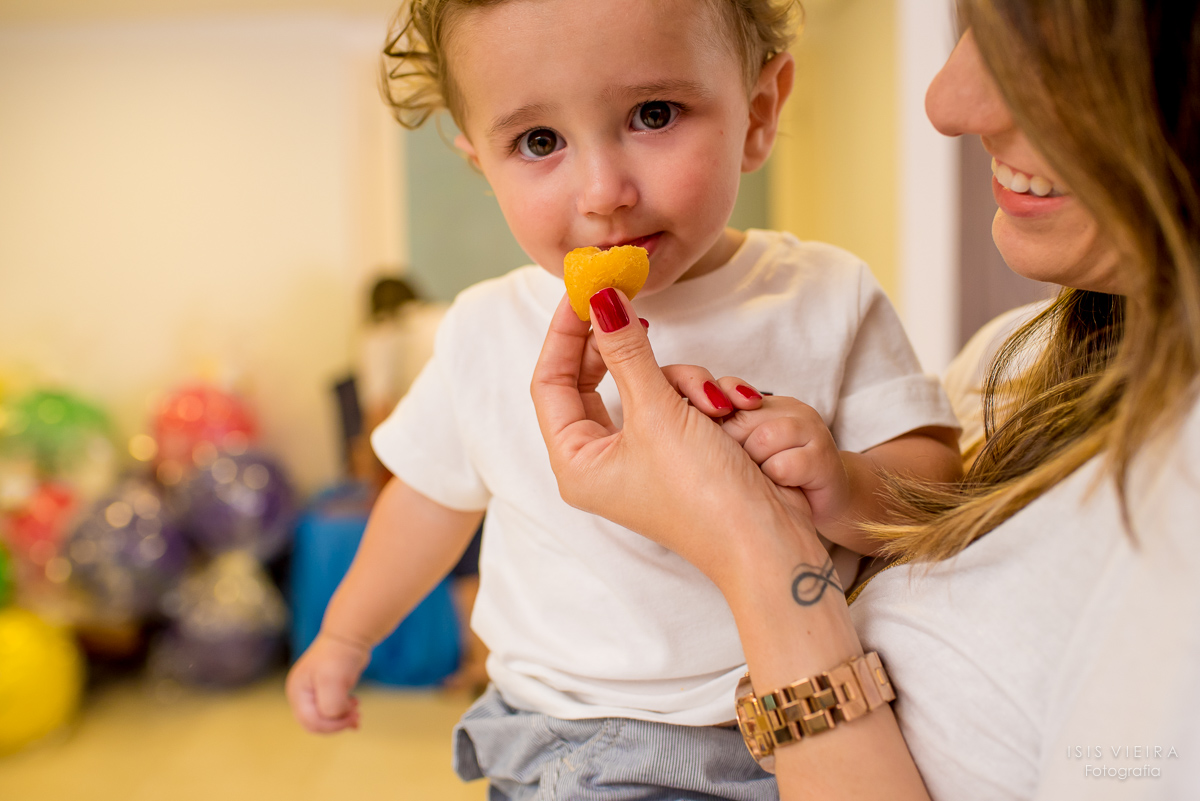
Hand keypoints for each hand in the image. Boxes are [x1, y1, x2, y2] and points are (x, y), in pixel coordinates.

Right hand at [285, 632, 370, 733]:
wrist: (349, 635)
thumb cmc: (339, 656)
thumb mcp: (333, 682)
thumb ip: (331, 706)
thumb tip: (335, 717)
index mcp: (297, 693)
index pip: (311, 722)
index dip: (332, 726)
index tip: (352, 716)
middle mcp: (301, 694)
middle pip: (316, 723)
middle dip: (337, 724)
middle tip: (357, 718)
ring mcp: (312, 692)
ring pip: (324, 718)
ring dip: (341, 719)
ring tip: (357, 712)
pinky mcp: (324, 689)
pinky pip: (331, 709)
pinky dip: (343, 712)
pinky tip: (354, 705)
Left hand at [531, 288, 819, 588]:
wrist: (768, 542)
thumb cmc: (705, 494)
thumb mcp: (659, 412)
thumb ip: (626, 350)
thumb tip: (600, 298)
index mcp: (576, 462)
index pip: (550, 382)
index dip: (564, 332)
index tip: (584, 290)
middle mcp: (599, 461)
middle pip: (594, 380)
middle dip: (627, 352)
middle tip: (636, 311)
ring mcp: (638, 457)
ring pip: (642, 385)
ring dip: (680, 380)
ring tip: (715, 403)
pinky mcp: (675, 452)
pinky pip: (672, 402)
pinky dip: (695, 395)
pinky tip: (727, 408)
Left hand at [719, 397, 849, 534]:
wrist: (823, 505)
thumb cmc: (773, 478)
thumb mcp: (742, 449)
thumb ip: (721, 427)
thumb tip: (688, 416)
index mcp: (765, 403)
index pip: (727, 388)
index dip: (714, 416)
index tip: (720, 445)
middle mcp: (790, 407)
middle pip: (740, 420)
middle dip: (736, 452)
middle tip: (750, 469)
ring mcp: (811, 428)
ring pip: (763, 439)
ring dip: (758, 467)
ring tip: (768, 478)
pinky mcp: (823, 456)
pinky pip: (782, 466)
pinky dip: (777, 481)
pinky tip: (786, 487)